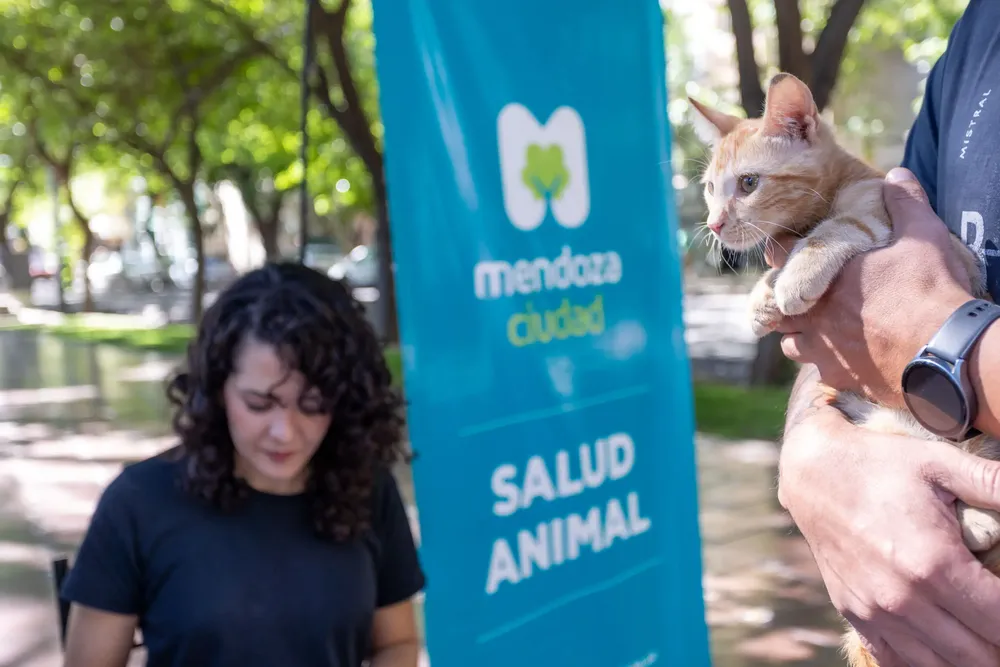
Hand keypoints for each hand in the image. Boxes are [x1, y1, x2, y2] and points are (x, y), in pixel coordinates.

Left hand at [766, 167, 972, 406]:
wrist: (945, 352)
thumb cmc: (930, 291)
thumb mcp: (922, 236)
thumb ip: (904, 204)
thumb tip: (896, 175)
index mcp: (824, 277)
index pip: (779, 255)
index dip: (782, 249)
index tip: (788, 249)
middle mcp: (813, 315)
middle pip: (775, 304)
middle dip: (786, 297)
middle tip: (804, 293)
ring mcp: (823, 350)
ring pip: (790, 342)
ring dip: (800, 333)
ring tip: (820, 326)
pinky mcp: (841, 378)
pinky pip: (818, 369)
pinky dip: (826, 361)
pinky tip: (845, 354)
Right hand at [779, 413, 999, 665]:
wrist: (813, 474)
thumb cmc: (881, 465)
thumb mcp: (943, 464)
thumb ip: (996, 484)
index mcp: (934, 564)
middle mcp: (905, 599)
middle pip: (980, 654)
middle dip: (999, 641)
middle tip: (997, 616)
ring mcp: (877, 613)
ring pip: (944, 666)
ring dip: (972, 656)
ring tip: (981, 632)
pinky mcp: (857, 617)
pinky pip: (899, 664)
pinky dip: (928, 662)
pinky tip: (944, 644)